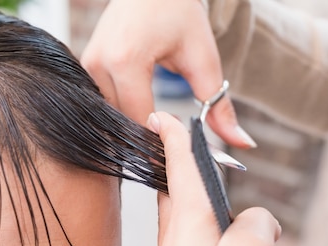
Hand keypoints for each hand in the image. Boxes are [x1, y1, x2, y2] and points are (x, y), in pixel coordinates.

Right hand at [81, 0, 255, 147]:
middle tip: (167, 142)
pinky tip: (139, 110)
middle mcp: (100, 63)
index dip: (160, 139)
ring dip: (130, 124)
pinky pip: (102, 102)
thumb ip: (219, 105)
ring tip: (154, 126)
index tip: (177, 148)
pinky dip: (120, 111)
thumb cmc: (179, 15)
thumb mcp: (204, 60)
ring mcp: (88, 65)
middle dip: (144, 135)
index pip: (140, 119)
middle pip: (121, 121)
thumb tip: (242, 143)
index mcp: (126, 60)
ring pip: (109, 115)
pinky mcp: (85, 67)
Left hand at [144, 112, 279, 245]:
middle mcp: (174, 236)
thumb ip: (256, 224)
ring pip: (184, 219)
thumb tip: (254, 222)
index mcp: (187, 219)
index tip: (161, 114)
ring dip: (197, 205)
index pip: (178, 165)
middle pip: (176, 190)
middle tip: (187, 153)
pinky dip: (204, 236)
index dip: (173, 136)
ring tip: (213, 204)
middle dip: (181, 170)